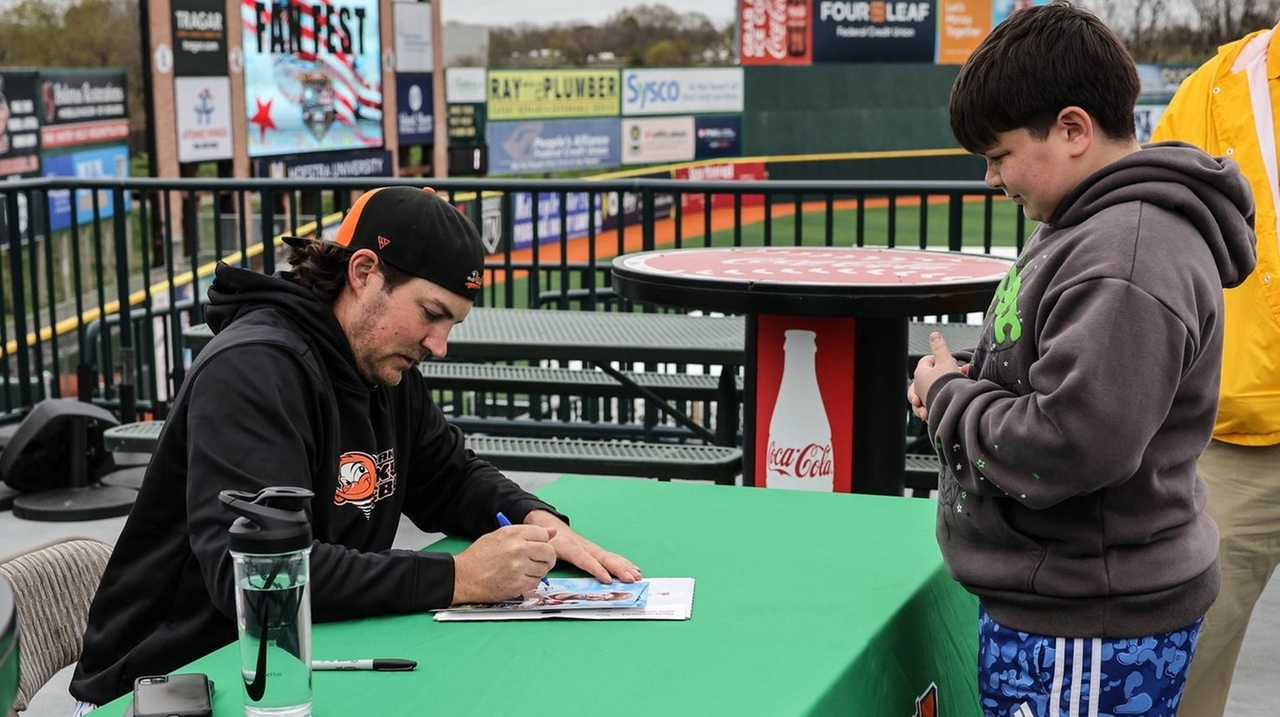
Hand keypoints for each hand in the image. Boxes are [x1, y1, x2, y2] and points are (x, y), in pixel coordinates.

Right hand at [452, 523, 556, 603]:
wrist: (463, 576)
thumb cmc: (479, 556)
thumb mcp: (500, 536)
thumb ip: (527, 533)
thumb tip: (552, 532)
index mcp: (514, 533)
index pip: (544, 535)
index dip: (543, 542)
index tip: (539, 547)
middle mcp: (518, 548)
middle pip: (549, 552)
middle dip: (547, 558)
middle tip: (540, 562)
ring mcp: (519, 567)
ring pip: (544, 569)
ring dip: (538, 572)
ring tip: (523, 571)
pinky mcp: (518, 584)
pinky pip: (535, 583)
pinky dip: (530, 582)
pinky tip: (517, 579)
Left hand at [524, 510, 642, 584]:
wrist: (547, 524)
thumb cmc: (546, 540)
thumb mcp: (543, 549)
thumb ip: (546, 559)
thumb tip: (546, 572)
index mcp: (571, 548)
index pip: (586, 560)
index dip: (596, 569)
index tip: (607, 579)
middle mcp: (585, 547)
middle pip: (604, 558)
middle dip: (619, 569)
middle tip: (632, 579)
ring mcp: (591, 548)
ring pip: (611, 557)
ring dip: (625, 567)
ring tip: (638, 575)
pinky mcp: (594, 550)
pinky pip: (611, 556)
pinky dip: (623, 562)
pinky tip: (633, 568)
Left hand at [910, 332, 965, 419]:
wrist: (953, 405)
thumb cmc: (947, 383)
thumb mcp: (945, 360)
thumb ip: (939, 347)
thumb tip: (934, 335)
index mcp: (920, 374)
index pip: (927, 360)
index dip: (941, 359)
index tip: (952, 362)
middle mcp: (919, 387)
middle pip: (930, 376)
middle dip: (944, 374)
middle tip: (956, 374)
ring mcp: (924, 400)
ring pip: (933, 390)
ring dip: (944, 387)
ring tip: (955, 387)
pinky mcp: (931, 411)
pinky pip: (935, 403)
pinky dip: (943, 400)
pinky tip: (952, 398)